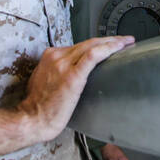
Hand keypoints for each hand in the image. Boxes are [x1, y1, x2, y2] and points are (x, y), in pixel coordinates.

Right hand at [18, 36, 134, 140]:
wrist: (32, 119)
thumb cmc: (39, 107)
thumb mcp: (44, 81)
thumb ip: (56, 72)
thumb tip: (70, 74)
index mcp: (50, 56)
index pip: (79, 46)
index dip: (96, 44)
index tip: (108, 45)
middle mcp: (57, 56)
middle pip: (88, 42)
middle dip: (108, 39)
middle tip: (124, 40)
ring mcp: (64, 64)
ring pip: (93, 45)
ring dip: (113, 42)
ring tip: (127, 42)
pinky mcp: (72, 76)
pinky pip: (93, 56)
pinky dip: (108, 49)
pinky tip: (119, 47)